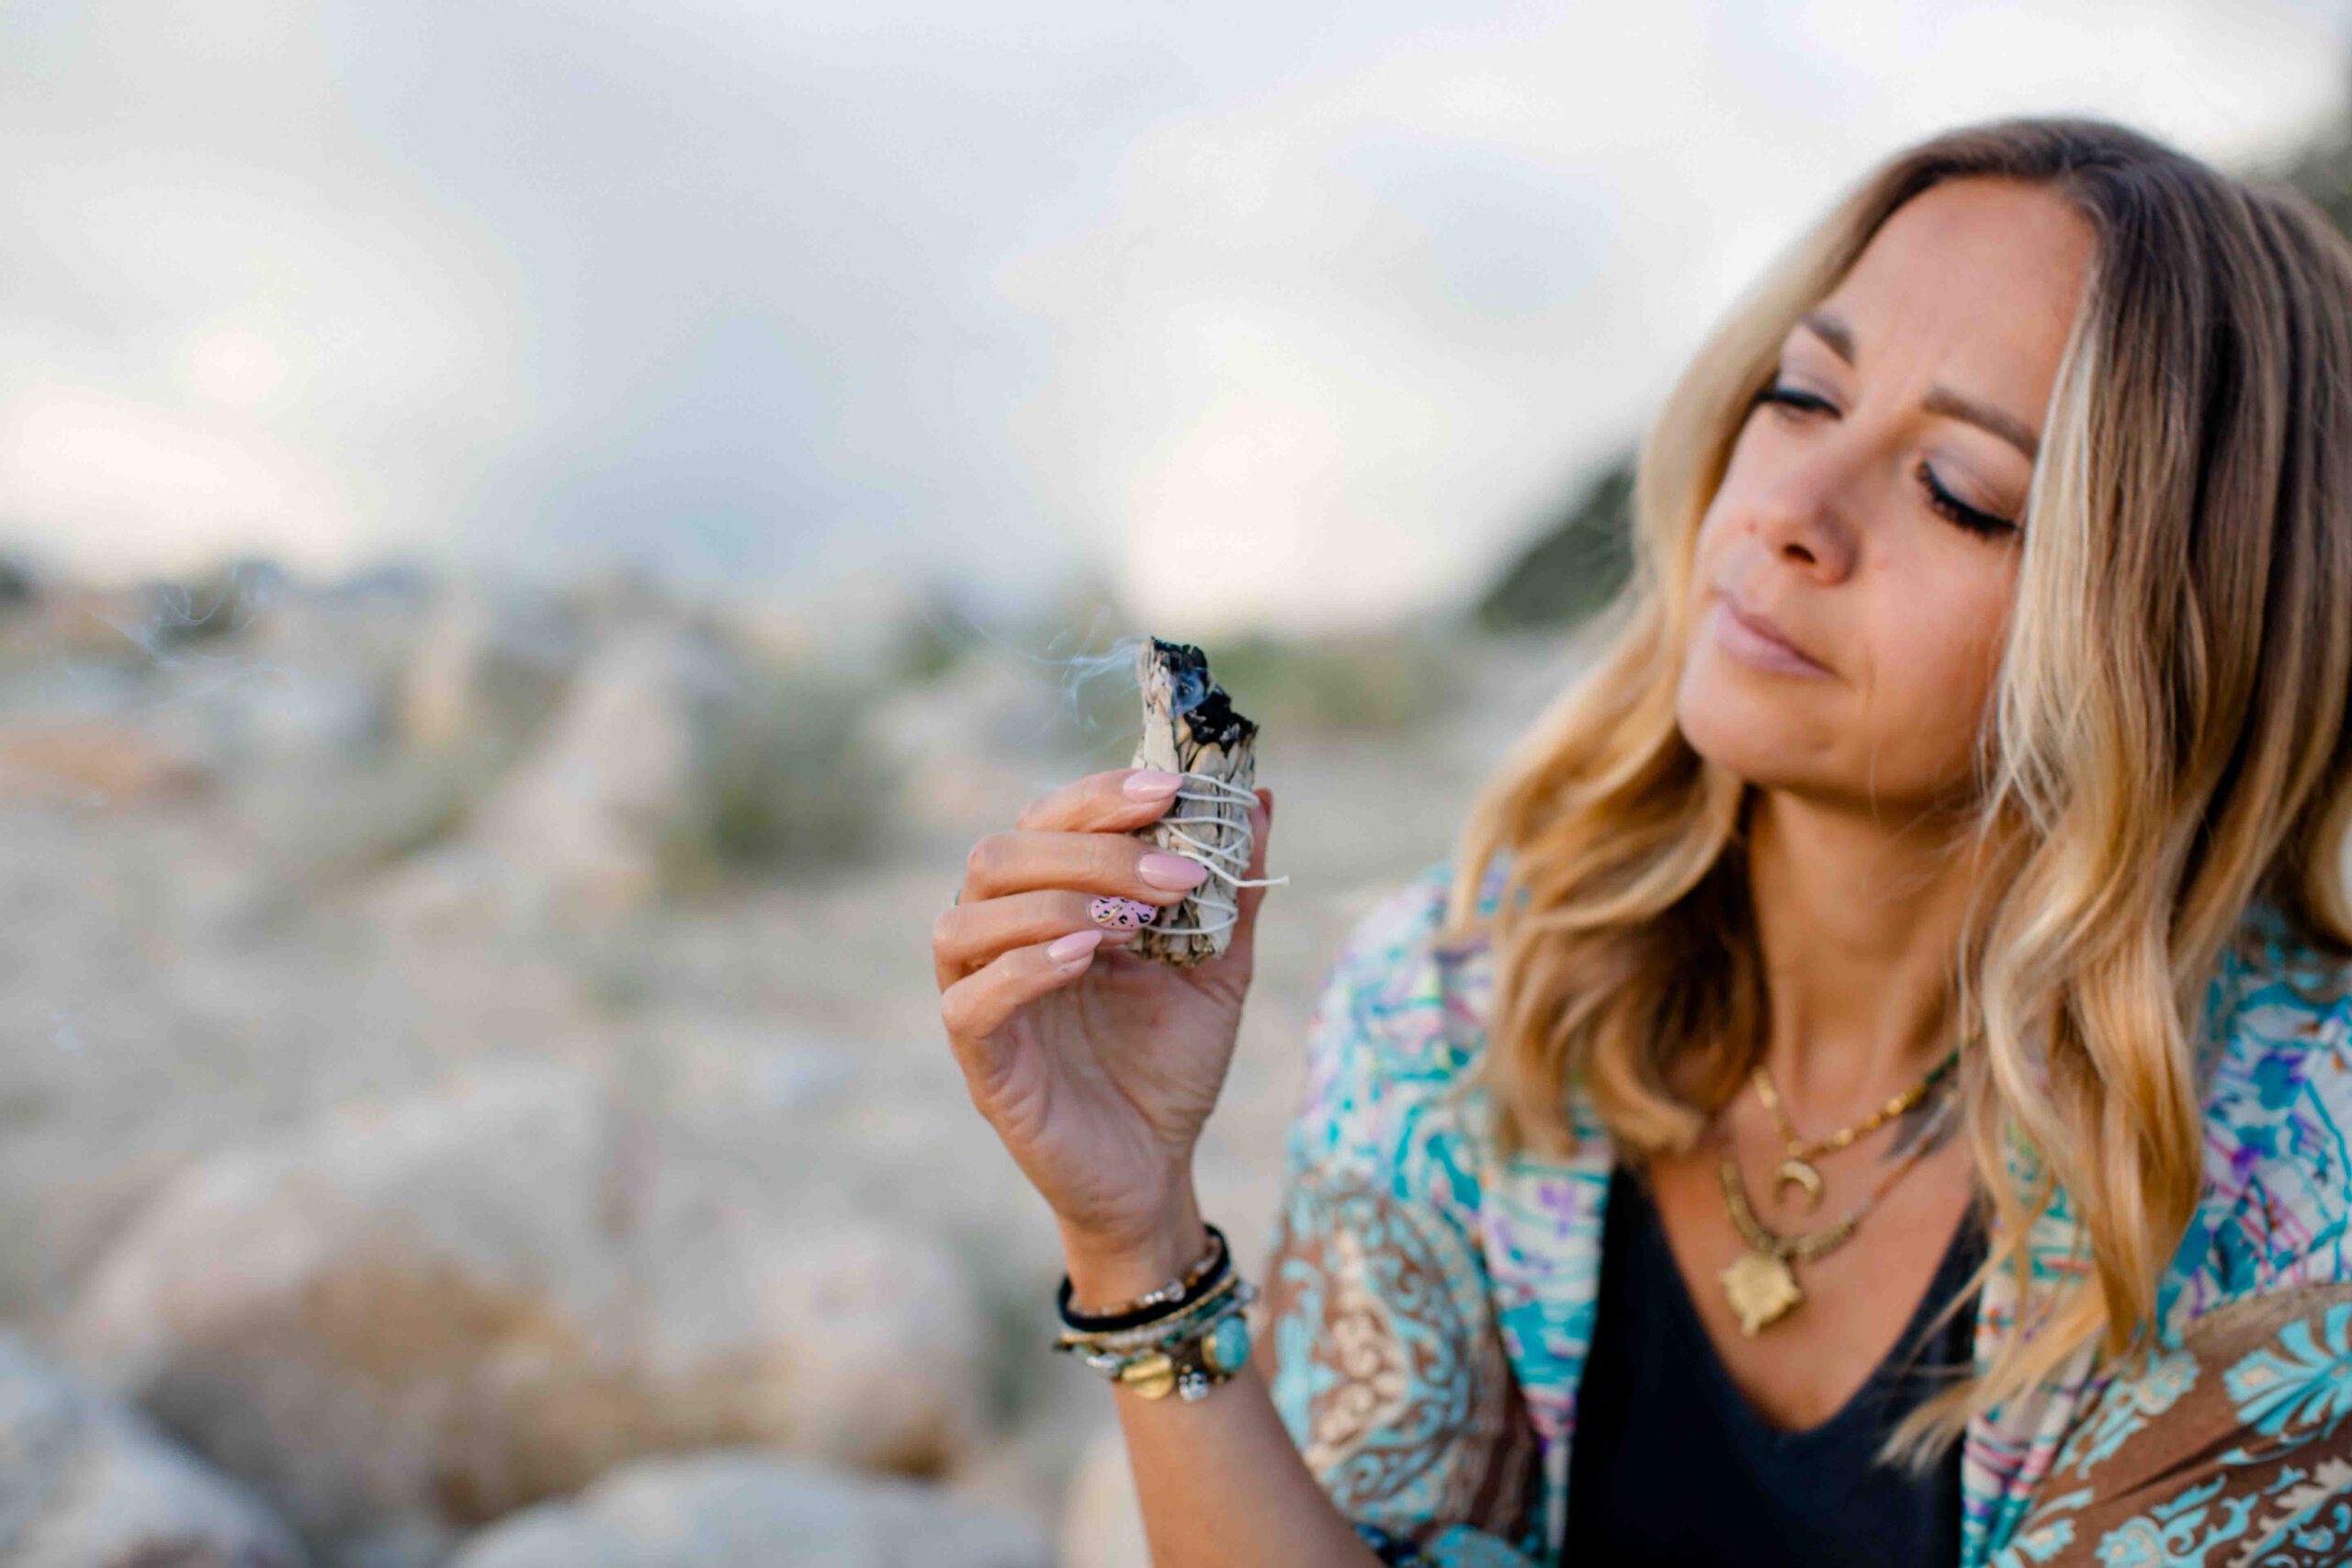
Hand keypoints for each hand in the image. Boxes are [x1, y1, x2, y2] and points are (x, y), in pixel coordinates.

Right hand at [933, 769, 1275, 1269]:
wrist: (1156, 1170)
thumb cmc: (1171, 1064)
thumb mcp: (1218, 968)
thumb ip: (1232, 889)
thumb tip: (1261, 797)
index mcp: (1049, 901)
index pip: (1048, 818)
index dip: (1102, 794)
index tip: (1174, 787)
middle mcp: (1000, 938)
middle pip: (1001, 853)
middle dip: (1092, 847)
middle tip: (1175, 876)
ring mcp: (979, 997)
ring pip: (967, 916)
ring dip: (1056, 901)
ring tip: (1138, 923)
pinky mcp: (981, 1062)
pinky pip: (970, 1001)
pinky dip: (1024, 969)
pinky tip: (1089, 961)